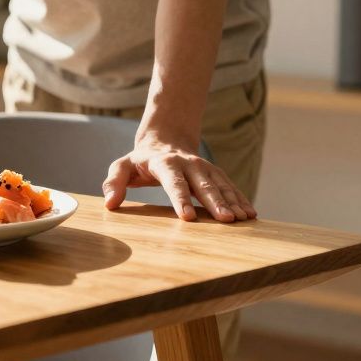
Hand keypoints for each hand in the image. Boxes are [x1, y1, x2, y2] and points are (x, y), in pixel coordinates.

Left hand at [102, 135, 256, 222]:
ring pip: (221, 185)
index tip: (187, 217)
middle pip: (203, 184)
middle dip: (215, 202)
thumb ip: (114, 182)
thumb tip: (110, 204)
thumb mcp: (122, 166)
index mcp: (164, 163)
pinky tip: (250, 215)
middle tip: (226, 220)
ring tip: (243, 219)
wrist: (165, 140)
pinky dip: (241, 199)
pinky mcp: (215, 174)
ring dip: (233, 201)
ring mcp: (204, 168)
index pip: (173, 182)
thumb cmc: (140, 161)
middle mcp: (188, 164)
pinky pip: (230, 187)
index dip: (180, 199)